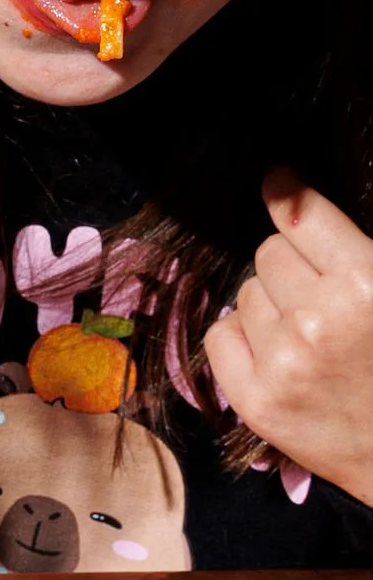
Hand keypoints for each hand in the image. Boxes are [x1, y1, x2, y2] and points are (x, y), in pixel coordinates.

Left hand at [203, 173, 372, 504]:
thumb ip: (354, 252)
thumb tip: (297, 203)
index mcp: (366, 284)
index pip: (300, 216)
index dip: (286, 191)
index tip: (278, 179)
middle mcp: (318, 319)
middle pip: (269, 254)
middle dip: (292, 266)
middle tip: (321, 294)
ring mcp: (281, 362)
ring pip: (245, 292)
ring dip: (271, 304)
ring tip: (310, 334)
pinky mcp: (254, 400)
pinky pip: (221, 333)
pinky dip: (243, 337)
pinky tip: (278, 354)